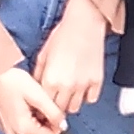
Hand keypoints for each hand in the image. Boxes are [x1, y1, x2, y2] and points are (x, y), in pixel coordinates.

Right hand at [0, 67, 65, 133]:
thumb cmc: (11, 80)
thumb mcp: (38, 95)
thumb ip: (53, 112)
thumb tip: (63, 125)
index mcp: (23, 128)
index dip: (58, 124)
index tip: (57, 111)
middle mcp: (13, 133)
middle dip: (48, 125)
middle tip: (46, 106)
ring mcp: (7, 129)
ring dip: (38, 123)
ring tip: (36, 104)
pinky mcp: (4, 124)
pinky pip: (22, 128)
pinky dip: (29, 121)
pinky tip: (27, 106)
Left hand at [31, 1, 107, 117]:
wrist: (84, 24)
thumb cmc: (62, 35)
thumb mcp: (43, 54)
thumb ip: (38, 74)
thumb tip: (36, 88)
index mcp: (50, 81)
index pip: (45, 106)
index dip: (43, 106)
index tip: (44, 104)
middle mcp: (67, 87)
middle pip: (60, 110)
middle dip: (56, 107)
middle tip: (56, 99)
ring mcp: (84, 85)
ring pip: (75, 108)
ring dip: (71, 103)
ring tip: (68, 93)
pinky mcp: (97, 81)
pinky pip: (91, 99)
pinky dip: (86, 96)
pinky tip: (82, 87)